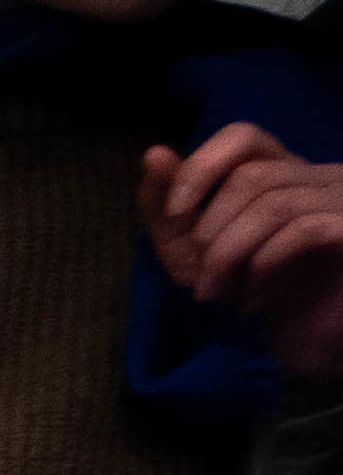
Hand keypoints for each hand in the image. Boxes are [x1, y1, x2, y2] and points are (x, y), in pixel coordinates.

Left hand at [141, 125, 342, 388]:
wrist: (306, 338)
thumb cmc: (250, 288)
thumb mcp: (192, 250)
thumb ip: (168, 206)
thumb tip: (154, 152)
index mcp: (282, 170)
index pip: (243, 136)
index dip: (200, 167)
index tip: (174, 215)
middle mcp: (320, 176)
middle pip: (252, 176)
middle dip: (209, 229)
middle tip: (198, 276)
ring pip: (274, 205)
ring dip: (229, 255)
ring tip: (215, 293)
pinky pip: (305, 230)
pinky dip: (264, 265)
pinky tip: (253, 300)